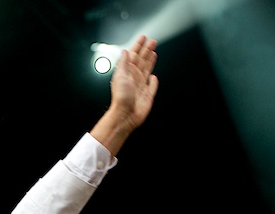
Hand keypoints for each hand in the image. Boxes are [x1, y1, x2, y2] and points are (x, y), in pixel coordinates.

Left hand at [89, 34, 158, 156]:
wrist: (125, 115)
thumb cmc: (121, 98)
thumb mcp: (120, 76)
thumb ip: (124, 63)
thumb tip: (125, 51)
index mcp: (127, 72)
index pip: (133, 55)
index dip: (138, 45)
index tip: (143, 37)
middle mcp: (134, 78)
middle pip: (141, 60)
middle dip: (146, 50)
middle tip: (152, 41)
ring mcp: (140, 86)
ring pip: (147, 70)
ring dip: (150, 61)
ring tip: (153, 52)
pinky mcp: (147, 95)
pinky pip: (151, 86)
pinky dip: (153, 81)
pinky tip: (153, 77)